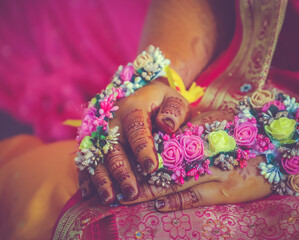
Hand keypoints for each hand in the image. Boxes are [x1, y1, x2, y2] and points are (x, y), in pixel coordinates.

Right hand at [78, 79, 190, 203]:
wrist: (142, 96)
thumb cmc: (162, 103)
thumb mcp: (173, 101)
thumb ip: (174, 111)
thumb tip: (167, 125)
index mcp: (133, 108)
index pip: (137, 129)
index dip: (143, 149)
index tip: (152, 167)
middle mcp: (112, 121)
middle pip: (113, 147)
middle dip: (121, 171)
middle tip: (131, 192)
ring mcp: (101, 132)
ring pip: (98, 156)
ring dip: (102, 178)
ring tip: (110, 199)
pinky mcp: (94, 143)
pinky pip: (87, 160)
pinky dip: (87, 177)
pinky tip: (90, 195)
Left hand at [119, 111, 271, 211]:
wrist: (282, 142)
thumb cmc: (248, 130)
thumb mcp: (220, 121)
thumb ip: (196, 126)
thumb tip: (171, 132)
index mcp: (200, 133)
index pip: (163, 145)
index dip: (141, 154)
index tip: (122, 160)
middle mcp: (203, 151)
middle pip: (162, 166)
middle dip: (137, 176)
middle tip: (113, 186)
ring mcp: (214, 171)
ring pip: (173, 183)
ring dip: (148, 191)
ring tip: (125, 198)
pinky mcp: (227, 190)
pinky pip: (196, 196)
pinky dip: (176, 201)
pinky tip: (158, 205)